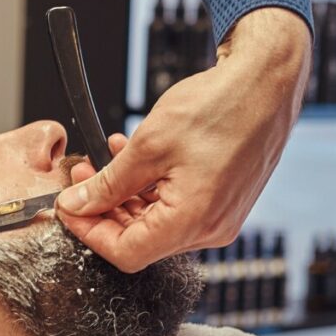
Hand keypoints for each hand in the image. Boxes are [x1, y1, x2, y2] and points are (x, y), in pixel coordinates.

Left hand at [56, 7, 311, 271]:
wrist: (266, 82)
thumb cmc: (219, 107)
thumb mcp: (148, 146)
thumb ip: (108, 184)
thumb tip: (76, 205)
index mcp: (193, 221)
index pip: (125, 253)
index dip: (89, 233)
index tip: (68, 208)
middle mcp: (211, 229)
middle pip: (139, 240)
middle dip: (103, 211)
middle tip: (80, 179)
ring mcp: (220, 217)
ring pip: (155, 223)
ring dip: (122, 196)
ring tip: (101, 161)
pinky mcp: (223, 201)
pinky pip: (175, 206)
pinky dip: (148, 189)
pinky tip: (130, 159)